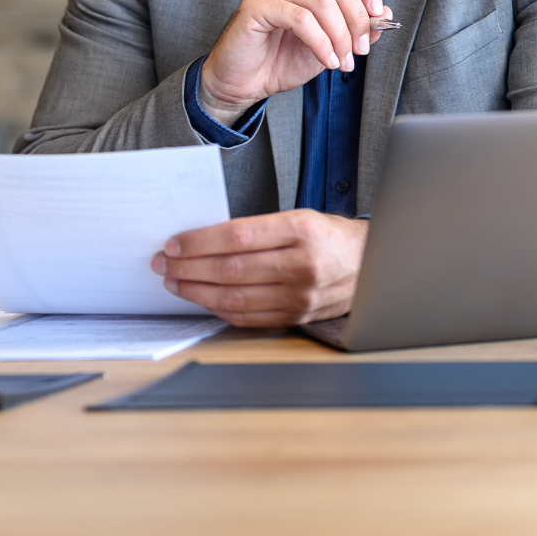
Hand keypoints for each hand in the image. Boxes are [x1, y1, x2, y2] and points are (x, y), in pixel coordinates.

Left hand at [150, 210, 368, 326]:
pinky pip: (248, 317)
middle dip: (188, 267)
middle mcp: (302, 265)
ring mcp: (300, 296)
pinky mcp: (296, 317)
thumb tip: (203, 239)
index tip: (174, 243)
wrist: (372, 265)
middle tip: (164, 263)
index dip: (198, 242)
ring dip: (196, 291)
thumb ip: (257, 229)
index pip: (237, 237)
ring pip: (234, 297)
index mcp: (302, 230)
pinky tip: (203, 299)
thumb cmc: (330, 237)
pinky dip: (218, 309)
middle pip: (230, 269)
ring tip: (174, 282)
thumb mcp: (300, 218)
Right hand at [197, 0, 386, 125]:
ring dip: (340, 36)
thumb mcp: (329, 44)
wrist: (243, 84)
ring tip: (341, 62)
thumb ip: (355, 27)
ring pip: (322, 1)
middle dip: (356, 20)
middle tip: (359, 51)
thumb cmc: (280, 61)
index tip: (378, 14)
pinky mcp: (255, 5)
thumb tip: (385, 13)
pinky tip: (325, 61)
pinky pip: (300, 19)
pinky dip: (320, 42)